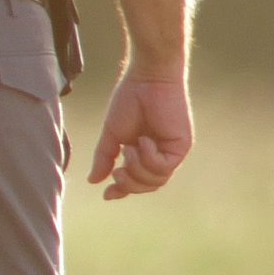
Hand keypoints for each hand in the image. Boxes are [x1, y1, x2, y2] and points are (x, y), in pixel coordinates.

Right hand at [88, 76, 192, 198]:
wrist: (147, 80)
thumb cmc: (130, 100)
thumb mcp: (112, 134)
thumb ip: (104, 157)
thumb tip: (92, 181)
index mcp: (143, 152)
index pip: (136, 180)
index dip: (122, 190)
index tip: (106, 194)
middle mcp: (159, 154)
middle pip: (147, 186)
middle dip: (129, 184)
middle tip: (117, 170)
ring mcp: (171, 151)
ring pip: (156, 181)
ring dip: (137, 170)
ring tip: (129, 149)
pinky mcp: (181, 147)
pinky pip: (164, 167)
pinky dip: (149, 158)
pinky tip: (144, 141)